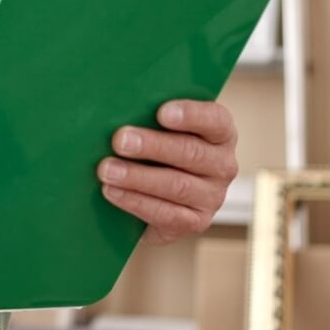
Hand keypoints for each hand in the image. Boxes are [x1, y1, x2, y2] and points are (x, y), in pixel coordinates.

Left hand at [95, 99, 237, 246]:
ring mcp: (212, 196)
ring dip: (137, 177)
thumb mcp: (156, 129)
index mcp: (219, 133)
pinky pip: (166, 214)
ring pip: (177, 185)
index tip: (161, 113)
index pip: (215, 119)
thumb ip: (147, 116)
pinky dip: (135, 202)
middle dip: (152, 146)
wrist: (152, 198)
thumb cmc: (153, 150)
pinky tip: (112, 191)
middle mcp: (223, 164)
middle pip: (190, 152)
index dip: (191, 115)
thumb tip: (116, 107)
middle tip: (119, 140)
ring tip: (106, 169)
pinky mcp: (195, 223)